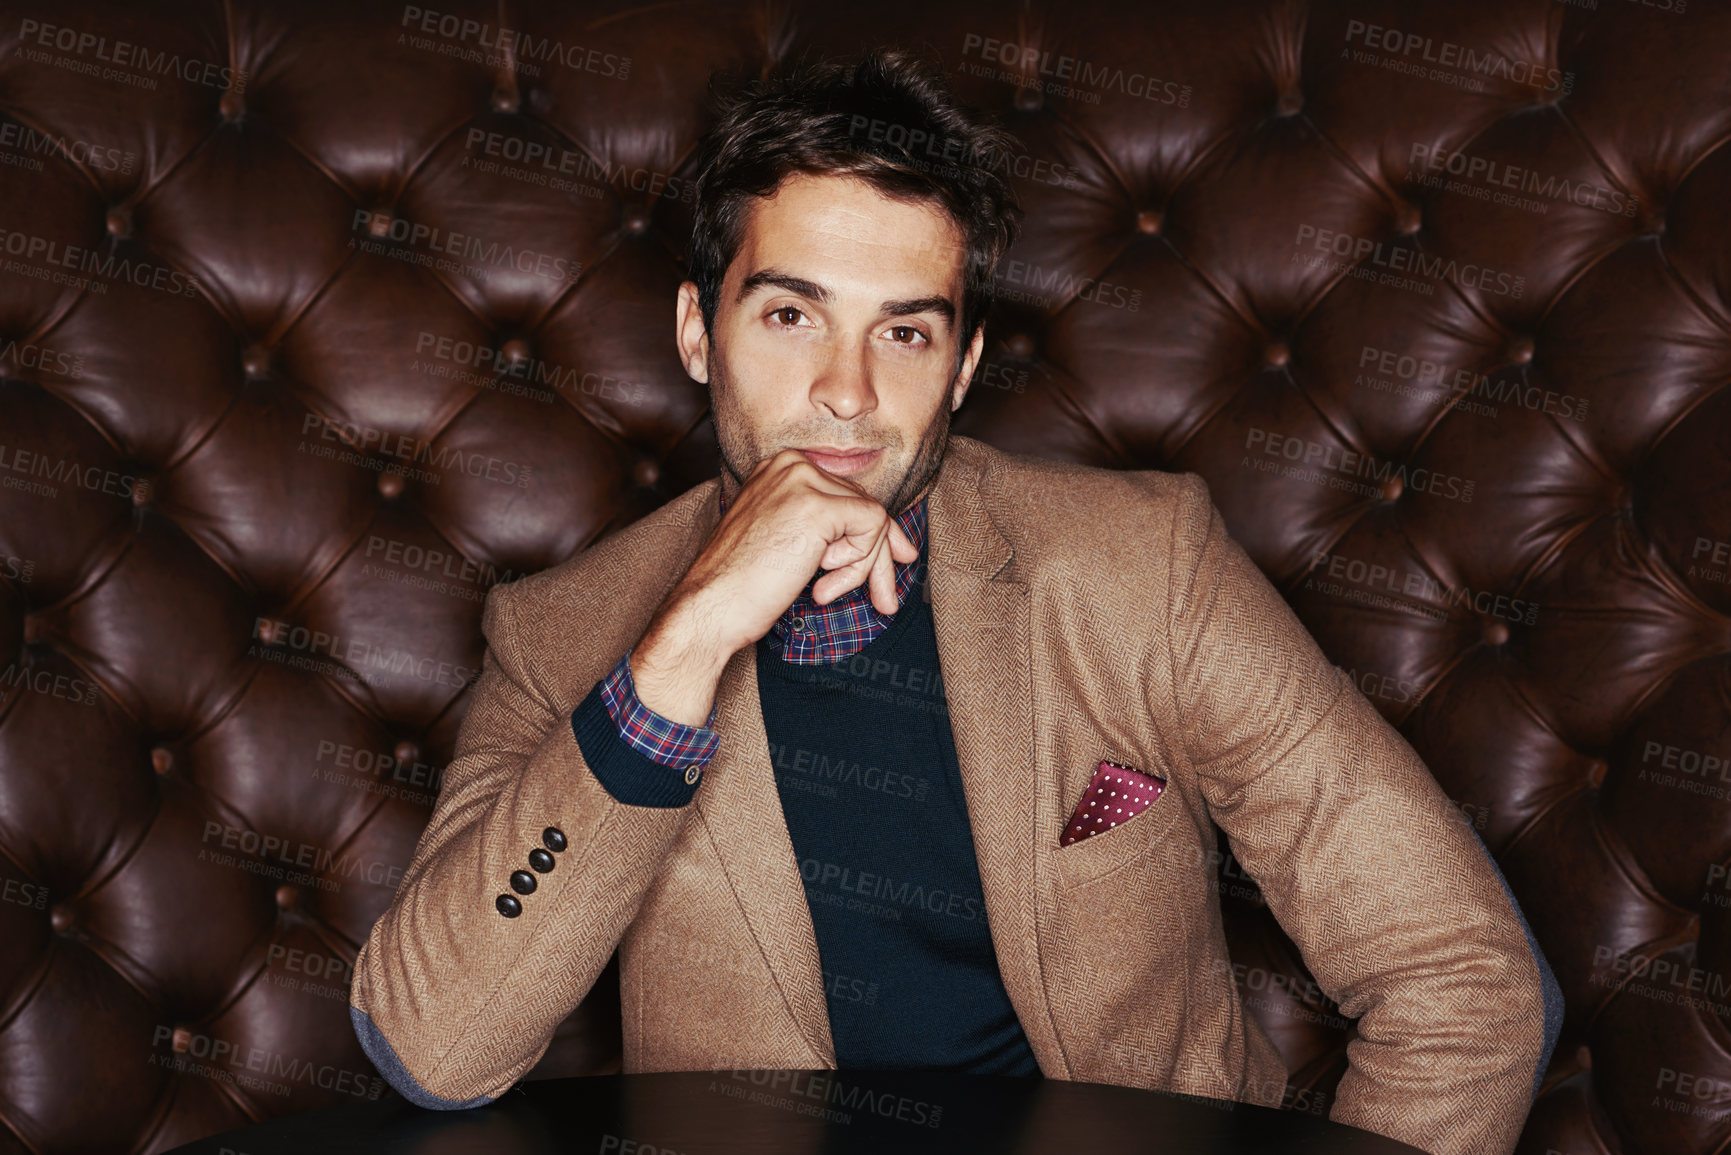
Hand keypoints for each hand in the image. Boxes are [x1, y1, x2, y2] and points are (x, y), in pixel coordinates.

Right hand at [628, 449, 918, 726]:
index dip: (874, 535)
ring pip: (874, 519)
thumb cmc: (742, 586)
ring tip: (825, 592)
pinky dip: (859, 565)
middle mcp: (791, 463)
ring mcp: (802, 480)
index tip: (896, 562)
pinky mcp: (817, 505)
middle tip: (885, 601)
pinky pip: (873, 528)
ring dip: (862, 567)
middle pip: (865, 506)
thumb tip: (893, 538)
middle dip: (877, 557)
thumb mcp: (788, 542)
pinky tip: (822, 586)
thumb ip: (829, 528)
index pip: (848, 495)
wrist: (709, 608)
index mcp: (780, 468)